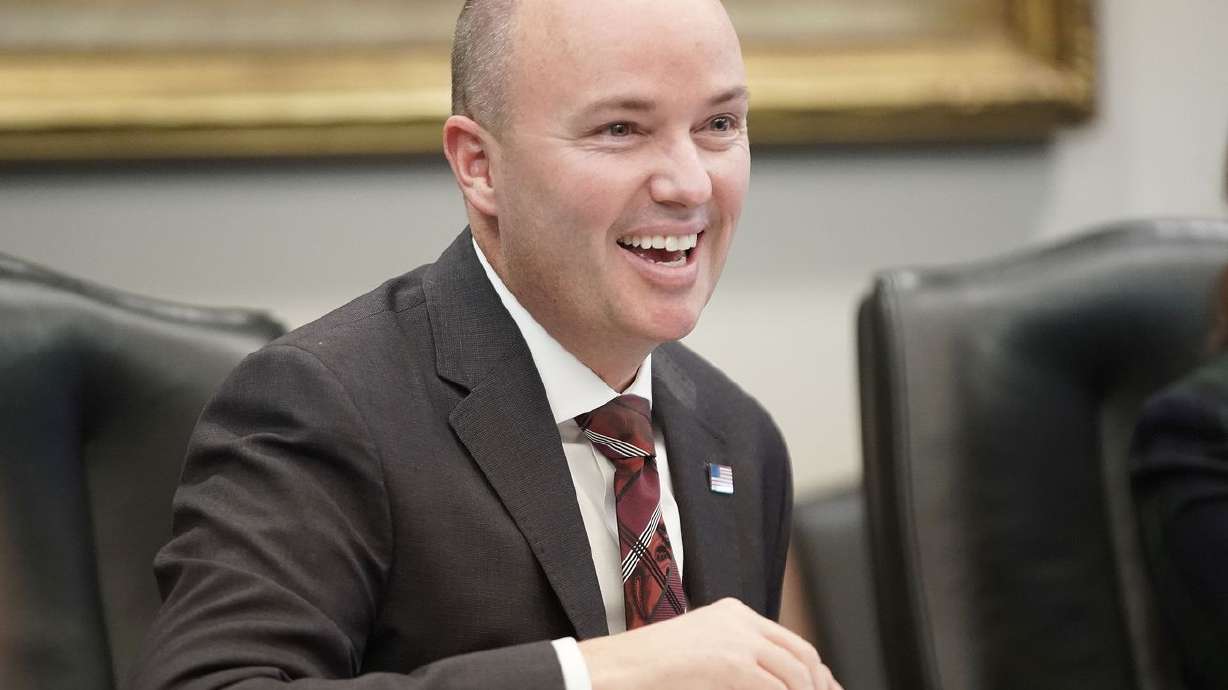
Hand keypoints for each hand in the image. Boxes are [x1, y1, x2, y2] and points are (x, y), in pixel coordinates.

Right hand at [578, 598, 843, 689]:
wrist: (618, 668)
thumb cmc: (650, 669)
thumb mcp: (702, 654)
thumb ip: (737, 659)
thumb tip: (774, 680)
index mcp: (734, 613)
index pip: (792, 643)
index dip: (815, 674)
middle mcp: (740, 619)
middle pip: (802, 656)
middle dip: (818, 686)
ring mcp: (737, 639)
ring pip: (795, 674)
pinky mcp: (731, 663)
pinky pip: (775, 688)